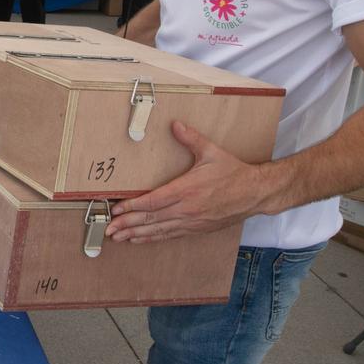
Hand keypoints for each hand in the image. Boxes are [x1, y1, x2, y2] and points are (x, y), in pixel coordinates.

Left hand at [107, 121, 276, 242]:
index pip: (153, 201)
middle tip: (109, 229)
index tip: (116, 209)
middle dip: (128, 224)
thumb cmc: (233, 173)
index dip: (132, 207)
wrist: (255, 193)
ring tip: (118, 238)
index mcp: (187, 190)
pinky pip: (170, 235)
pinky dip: (153, 238)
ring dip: (136, 234)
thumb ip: (191, 139)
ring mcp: (191, 221)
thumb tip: (175, 124)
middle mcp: (187, 209)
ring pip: (158, 230)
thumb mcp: (212, 152)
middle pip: (151, 219)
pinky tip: (140, 239)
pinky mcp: (196, 228)